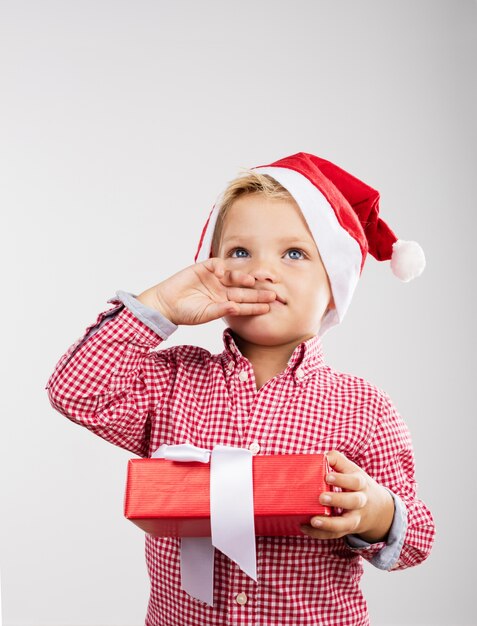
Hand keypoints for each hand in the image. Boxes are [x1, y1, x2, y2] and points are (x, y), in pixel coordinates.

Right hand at [136, 257, 276, 325]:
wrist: (165, 304)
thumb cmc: (185, 313)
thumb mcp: (205, 314)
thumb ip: (221, 311)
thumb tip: (236, 308)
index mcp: (224, 303)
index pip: (243, 304)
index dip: (255, 306)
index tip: (268, 307)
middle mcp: (222, 290)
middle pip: (243, 290)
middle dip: (257, 292)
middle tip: (272, 293)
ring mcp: (214, 279)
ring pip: (233, 276)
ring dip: (243, 278)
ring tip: (252, 281)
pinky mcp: (204, 268)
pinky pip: (217, 264)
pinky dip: (222, 267)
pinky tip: (223, 273)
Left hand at [300, 450, 394, 542]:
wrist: (378, 509)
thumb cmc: (357, 484)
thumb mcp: (352, 470)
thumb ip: (337, 460)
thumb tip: (322, 456)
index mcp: (361, 484)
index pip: (355, 481)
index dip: (342, 479)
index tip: (327, 477)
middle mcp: (361, 502)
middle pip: (353, 501)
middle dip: (338, 500)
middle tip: (321, 498)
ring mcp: (355, 518)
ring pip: (346, 524)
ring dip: (330, 524)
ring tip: (313, 521)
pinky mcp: (347, 530)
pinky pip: (335, 534)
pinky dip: (320, 533)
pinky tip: (305, 527)